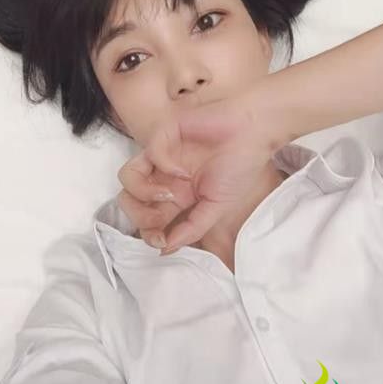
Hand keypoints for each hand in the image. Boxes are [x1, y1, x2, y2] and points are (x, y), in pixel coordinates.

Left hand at [116, 92, 275, 252]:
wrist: (255, 134)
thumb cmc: (239, 166)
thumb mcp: (217, 207)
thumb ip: (192, 229)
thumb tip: (165, 249)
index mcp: (176, 196)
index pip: (148, 219)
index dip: (149, 234)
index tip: (162, 241)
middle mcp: (164, 177)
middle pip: (129, 201)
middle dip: (141, 217)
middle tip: (161, 220)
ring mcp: (162, 156)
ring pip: (127, 178)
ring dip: (143, 192)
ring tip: (169, 195)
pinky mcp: (166, 134)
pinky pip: (150, 153)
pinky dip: (164, 165)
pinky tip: (185, 171)